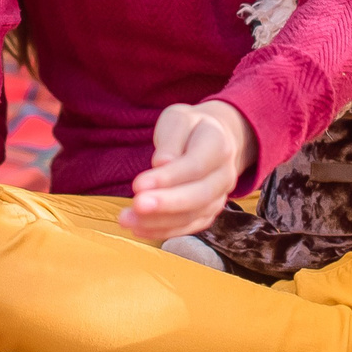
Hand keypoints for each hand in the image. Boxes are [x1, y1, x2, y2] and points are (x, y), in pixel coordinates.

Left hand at [122, 101, 254, 240]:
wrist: (215, 139)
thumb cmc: (190, 128)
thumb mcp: (178, 120)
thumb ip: (171, 140)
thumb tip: (162, 163)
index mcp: (219, 145)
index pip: (195, 166)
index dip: (168, 178)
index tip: (138, 184)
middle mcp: (225, 174)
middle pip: (199, 196)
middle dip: (165, 204)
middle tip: (136, 206)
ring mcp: (220, 196)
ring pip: (193, 216)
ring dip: (159, 221)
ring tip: (127, 219)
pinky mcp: (209, 212)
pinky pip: (189, 227)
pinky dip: (164, 231)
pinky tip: (139, 228)